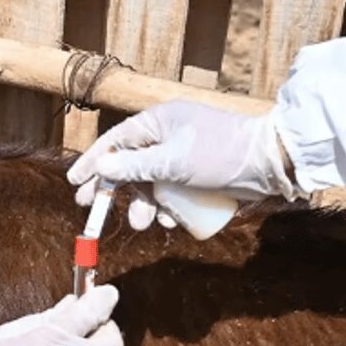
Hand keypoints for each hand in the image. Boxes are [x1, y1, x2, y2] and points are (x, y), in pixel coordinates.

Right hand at [66, 100, 295, 230]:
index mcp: (157, 121)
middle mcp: (167, 135)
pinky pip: (171, 191)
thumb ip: (134, 165)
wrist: (271, 163)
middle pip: (129, 164)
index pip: (114, 141)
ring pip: (150, 182)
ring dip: (144, 204)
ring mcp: (182, 154)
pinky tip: (170, 220)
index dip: (93, 161)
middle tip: (92, 209)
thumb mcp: (173, 161)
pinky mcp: (197, 173)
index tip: (75, 182)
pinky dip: (167, 206)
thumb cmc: (221, 154)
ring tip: (144, 224)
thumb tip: (102, 166)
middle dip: (115, 190)